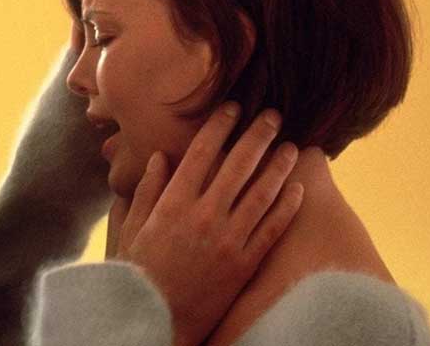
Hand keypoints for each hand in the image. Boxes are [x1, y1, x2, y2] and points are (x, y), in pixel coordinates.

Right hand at [107, 103, 302, 345]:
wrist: (156, 320)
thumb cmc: (139, 273)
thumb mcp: (132, 228)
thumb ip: (147, 190)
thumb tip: (160, 157)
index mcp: (173, 202)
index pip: (202, 152)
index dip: (220, 126)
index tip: (232, 108)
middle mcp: (204, 215)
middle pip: (238, 164)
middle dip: (257, 135)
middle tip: (272, 115)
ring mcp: (227, 240)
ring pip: (261, 193)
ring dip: (278, 165)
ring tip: (291, 146)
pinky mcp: (243, 264)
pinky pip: (271, 229)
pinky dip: (287, 207)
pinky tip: (298, 189)